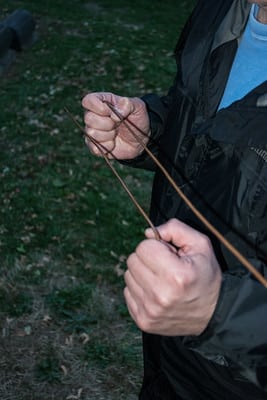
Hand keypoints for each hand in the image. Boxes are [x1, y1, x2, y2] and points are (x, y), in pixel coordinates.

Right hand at [82, 92, 149, 159]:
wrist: (141, 139)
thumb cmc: (138, 119)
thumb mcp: (138, 107)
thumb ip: (127, 104)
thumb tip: (115, 113)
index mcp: (101, 102)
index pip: (88, 100)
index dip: (99, 108)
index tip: (112, 113)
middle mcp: (93, 116)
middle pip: (88, 118)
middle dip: (107, 123)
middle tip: (117, 124)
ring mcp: (93, 131)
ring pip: (91, 133)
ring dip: (108, 135)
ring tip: (116, 133)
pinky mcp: (95, 146)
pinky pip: (94, 147)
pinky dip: (107, 147)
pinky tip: (113, 143)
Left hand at [124, 219, 221, 335]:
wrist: (213, 313)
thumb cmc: (205, 275)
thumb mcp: (200, 245)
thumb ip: (175, 229)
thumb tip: (148, 232)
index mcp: (175, 275)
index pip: (144, 247)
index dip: (156, 246)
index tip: (169, 254)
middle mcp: (160, 295)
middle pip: (132, 260)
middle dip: (147, 258)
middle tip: (164, 266)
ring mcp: (150, 311)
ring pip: (128, 276)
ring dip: (142, 273)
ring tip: (161, 280)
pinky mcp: (143, 321)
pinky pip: (128, 292)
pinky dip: (139, 289)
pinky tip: (155, 292)